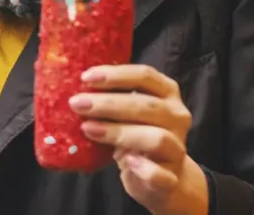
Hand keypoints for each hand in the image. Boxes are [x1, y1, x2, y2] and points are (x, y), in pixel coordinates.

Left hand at [69, 65, 208, 214]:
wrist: (159, 178)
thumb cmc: (137, 135)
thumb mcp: (127, 112)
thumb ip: (111, 98)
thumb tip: (76, 91)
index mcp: (167, 93)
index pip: (145, 75)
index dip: (115, 75)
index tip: (85, 78)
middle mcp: (177, 117)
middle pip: (147, 105)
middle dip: (108, 103)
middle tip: (77, 104)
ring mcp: (178, 148)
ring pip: (156, 138)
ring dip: (119, 132)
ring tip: (88, 129)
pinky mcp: (172, 178)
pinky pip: (160, 174)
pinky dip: (144, 168)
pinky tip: (125, 161)